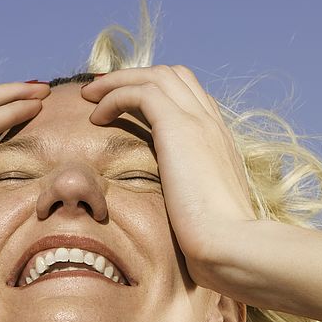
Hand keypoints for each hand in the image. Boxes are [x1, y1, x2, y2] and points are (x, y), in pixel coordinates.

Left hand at [80, 65, 257, 288]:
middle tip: (100, 93)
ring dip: (118, 81)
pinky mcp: (179, 127)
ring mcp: (198, 122)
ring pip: (155, 76)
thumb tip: (178, 222)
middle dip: (133, 78)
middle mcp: (212, 125)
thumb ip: (191, 205)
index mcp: (219, 143)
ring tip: (89, 97)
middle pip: (173, 76)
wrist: (231, 246)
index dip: (154, 95)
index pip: (189, 98)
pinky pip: (140, 93)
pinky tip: (96, 117)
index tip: (124, 106)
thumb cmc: (217, 245)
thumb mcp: (203, 216)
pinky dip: (115, 96)